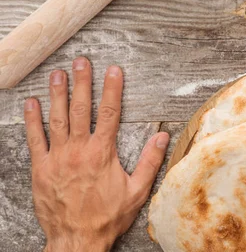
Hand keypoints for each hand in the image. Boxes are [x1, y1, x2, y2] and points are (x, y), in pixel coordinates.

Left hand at [23, 57, 169, 251]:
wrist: (77, 240)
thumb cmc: (108, 216)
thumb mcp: (137, 190)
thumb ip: (150, 161)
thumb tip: (162, 137)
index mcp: (102, 153)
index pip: (109, 113)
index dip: (111, 89)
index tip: (113, 70)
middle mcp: (78, 150)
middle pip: (80, 109)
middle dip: (82, 83)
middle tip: (81, 62)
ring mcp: (57, 158)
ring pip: (56, 119)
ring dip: (57, 94)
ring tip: (58, 74)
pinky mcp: (41, 168)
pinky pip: (35, 139)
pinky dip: (32, 120)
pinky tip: (32, 103)